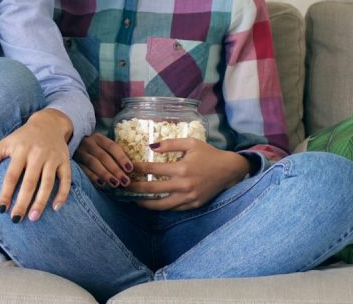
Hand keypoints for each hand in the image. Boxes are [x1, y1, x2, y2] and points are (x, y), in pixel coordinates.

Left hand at [0, 108, 72, 222]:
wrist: (48, 123)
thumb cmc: (20, 139)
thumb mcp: (2, 145)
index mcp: (20, 150)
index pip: (11, 175)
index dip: (5, 193)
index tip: (0, 209)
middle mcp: (37, 153)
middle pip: (29, 182)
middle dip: (22, 202)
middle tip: (16, 219)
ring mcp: (52, 157)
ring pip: (47, 183)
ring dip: (41, 202)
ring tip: (33, 218)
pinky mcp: (65, 161)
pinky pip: (66, 179)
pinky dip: (62, 194)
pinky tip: (56, 208)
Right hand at [74, 133, 134, 189]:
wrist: (70, 143)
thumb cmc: (92, 147)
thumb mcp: (101, 145)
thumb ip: (113, 153)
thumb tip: (131, 167)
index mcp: (98, 138)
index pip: (112, 146)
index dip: (121, 157)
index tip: (130, 169)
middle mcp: (88, 143)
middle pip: (103, 156)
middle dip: (115, 169)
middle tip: (125, 181)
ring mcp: (80, 152)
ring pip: (93, 163)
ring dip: (105, 174)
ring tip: (115, 183)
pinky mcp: (73, 161)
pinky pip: (83, 170)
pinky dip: (92, 176)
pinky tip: (101, 184)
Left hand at [127, 139, 249, 210]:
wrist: (229, 170)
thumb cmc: (208, 154)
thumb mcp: (191, 143)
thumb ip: (170, 143)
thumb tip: (151, 146)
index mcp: (181, 168)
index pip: (152, 170)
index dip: (137, 169)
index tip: (127, 168)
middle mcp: (183, 185)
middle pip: (152, 190)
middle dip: (134, 188)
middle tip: (123, 186)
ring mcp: (188, 197)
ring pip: (161, 205)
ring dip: (145, 203)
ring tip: (133, 199)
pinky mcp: (193, 205)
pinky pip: (173, 208)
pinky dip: (161, 207)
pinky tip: (151, 204)